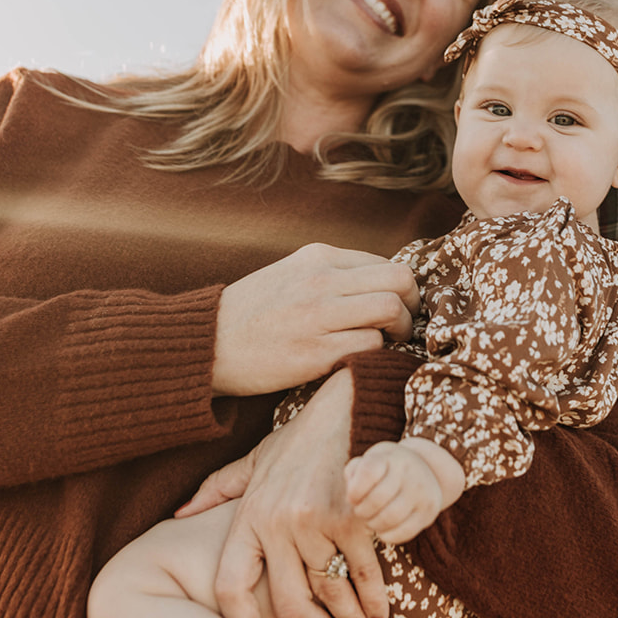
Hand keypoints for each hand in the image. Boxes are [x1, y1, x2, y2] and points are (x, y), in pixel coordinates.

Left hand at [199, 371, 389, 617]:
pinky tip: (382, 614)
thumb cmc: (303, 438)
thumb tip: (179, 515)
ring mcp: (313, 520)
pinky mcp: (350, 515)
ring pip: (330, 592)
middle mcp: (275, 523)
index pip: (231, 588)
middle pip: (290, 603)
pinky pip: (362, 572)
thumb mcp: (256, 461)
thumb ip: (219, 490)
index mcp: (248, 516)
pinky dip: (375, 599)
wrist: (347, 405)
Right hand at [212, 243, 419, 395]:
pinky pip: (370, 346)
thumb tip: (381, 285)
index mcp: (318, 257)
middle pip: (400, 281)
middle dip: (411, 306)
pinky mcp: (314, 352)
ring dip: (398, 331)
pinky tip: (362, 361)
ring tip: (386, 344)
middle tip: (402, 326)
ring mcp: (317, 315)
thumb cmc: (252, 315)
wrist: (205, 345)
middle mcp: (321, 279)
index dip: (401, 289)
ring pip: (390, 310)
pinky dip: (376, 355)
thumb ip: (332, 275)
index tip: (397, 308)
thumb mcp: (291, 276)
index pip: (387, 263)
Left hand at [345, 437, 464, 543]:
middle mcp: (409, 472)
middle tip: (360, 511)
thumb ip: (354, 471)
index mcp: (391, 457)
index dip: (354, 490)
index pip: (368, 473)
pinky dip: (387, 536)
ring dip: (373, 524)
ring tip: (370, 520)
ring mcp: (421, 493)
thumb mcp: (371, 460)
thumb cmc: (387, 468)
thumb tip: (351, 490)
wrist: (425, 470)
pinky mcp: (428, 513)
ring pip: (389, 518)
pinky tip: (383, 530)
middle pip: (376, 499)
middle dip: (361, 510)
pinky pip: (403, 533)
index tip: (351, 497)